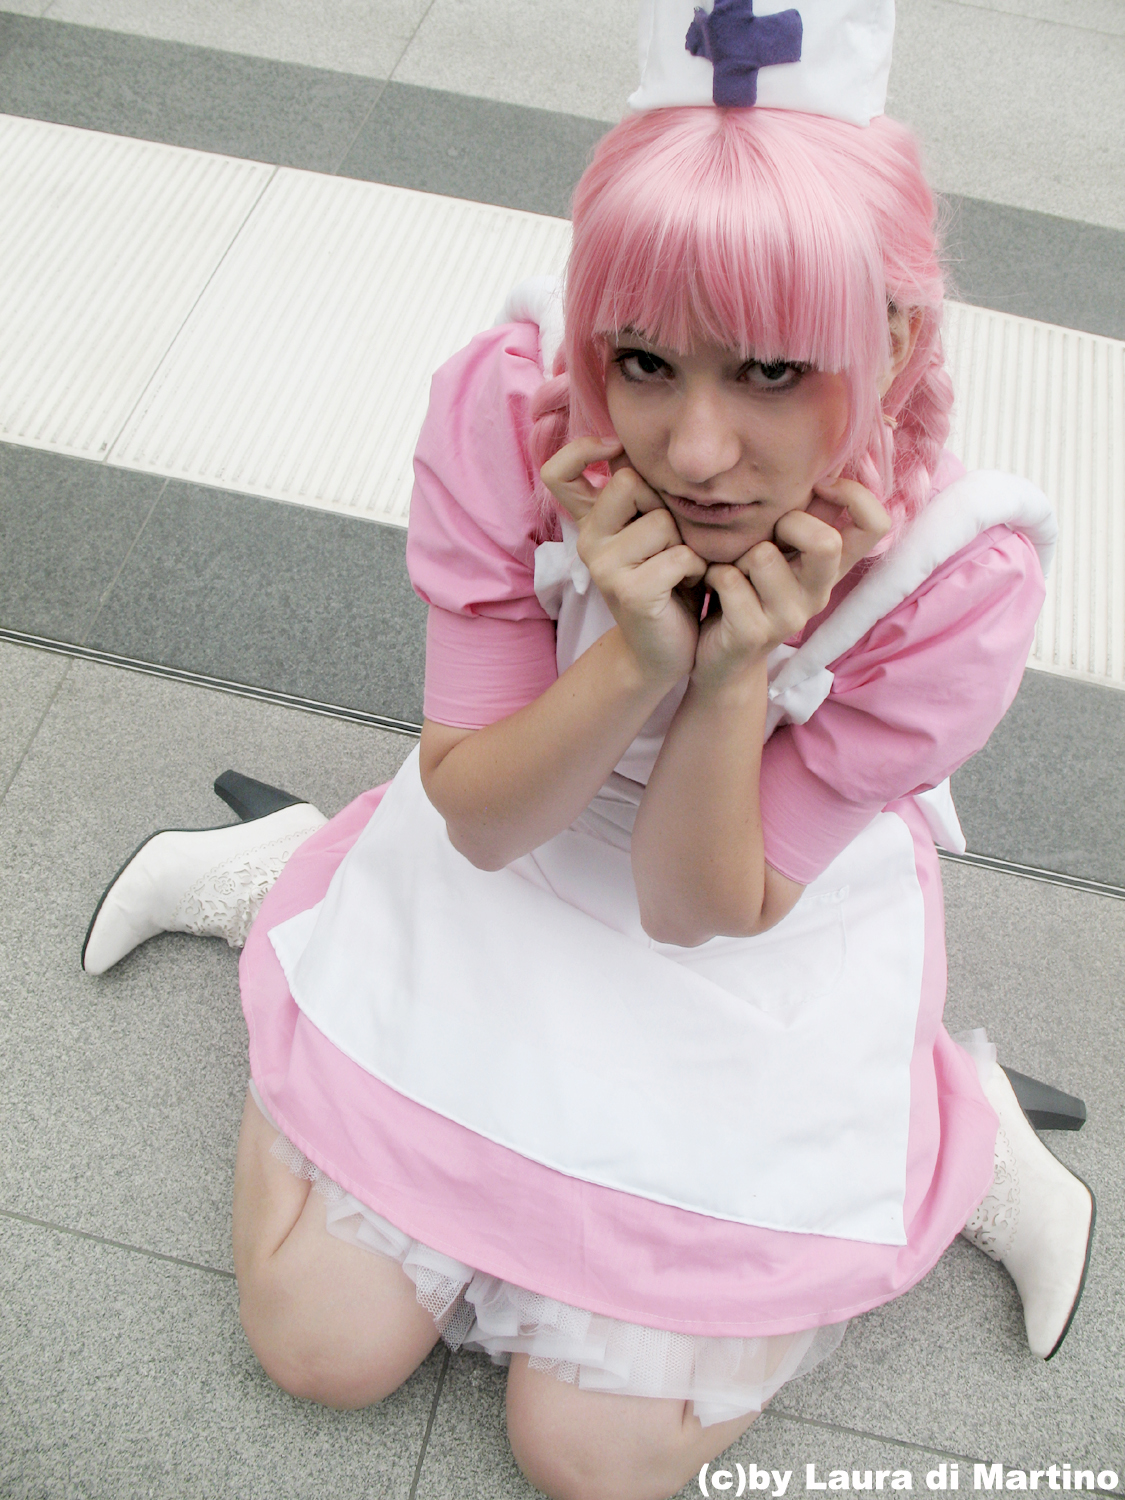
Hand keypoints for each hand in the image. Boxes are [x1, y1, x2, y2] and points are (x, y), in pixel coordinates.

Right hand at [541, 437, 706, 684]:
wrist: (666, 650)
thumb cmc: (669, 580)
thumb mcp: (654, 529)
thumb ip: (642, 493)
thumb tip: (634, 444)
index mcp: (591, 522)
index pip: (557, 472)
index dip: (582, 449)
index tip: (614, 448)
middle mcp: (589, 541)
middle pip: (628, 480)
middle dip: (663, 503)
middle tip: (670, 540)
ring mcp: (604, 568)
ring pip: (661, 520)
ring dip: (686, 542)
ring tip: (681, 567)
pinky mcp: (629, 592)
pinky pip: (679, 555)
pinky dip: (697, 568)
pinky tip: (689, 584)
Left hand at [690, 479, 888, 692]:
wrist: (719, 659)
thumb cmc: (745, 591)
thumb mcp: (778, 552)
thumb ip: (798, 517)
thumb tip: (819, 459)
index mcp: (830, 569)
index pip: (875, 525)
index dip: (855, 495)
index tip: (822, 485)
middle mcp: (819, 593)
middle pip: (826, 542)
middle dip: (787, 525)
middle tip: (765, 538)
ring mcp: (790, 618)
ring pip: (763, 556)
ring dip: (737, 555)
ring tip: (732, 570)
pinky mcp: (755, 633)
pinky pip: (729, 579)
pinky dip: (712, 576)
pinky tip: (712, 589)